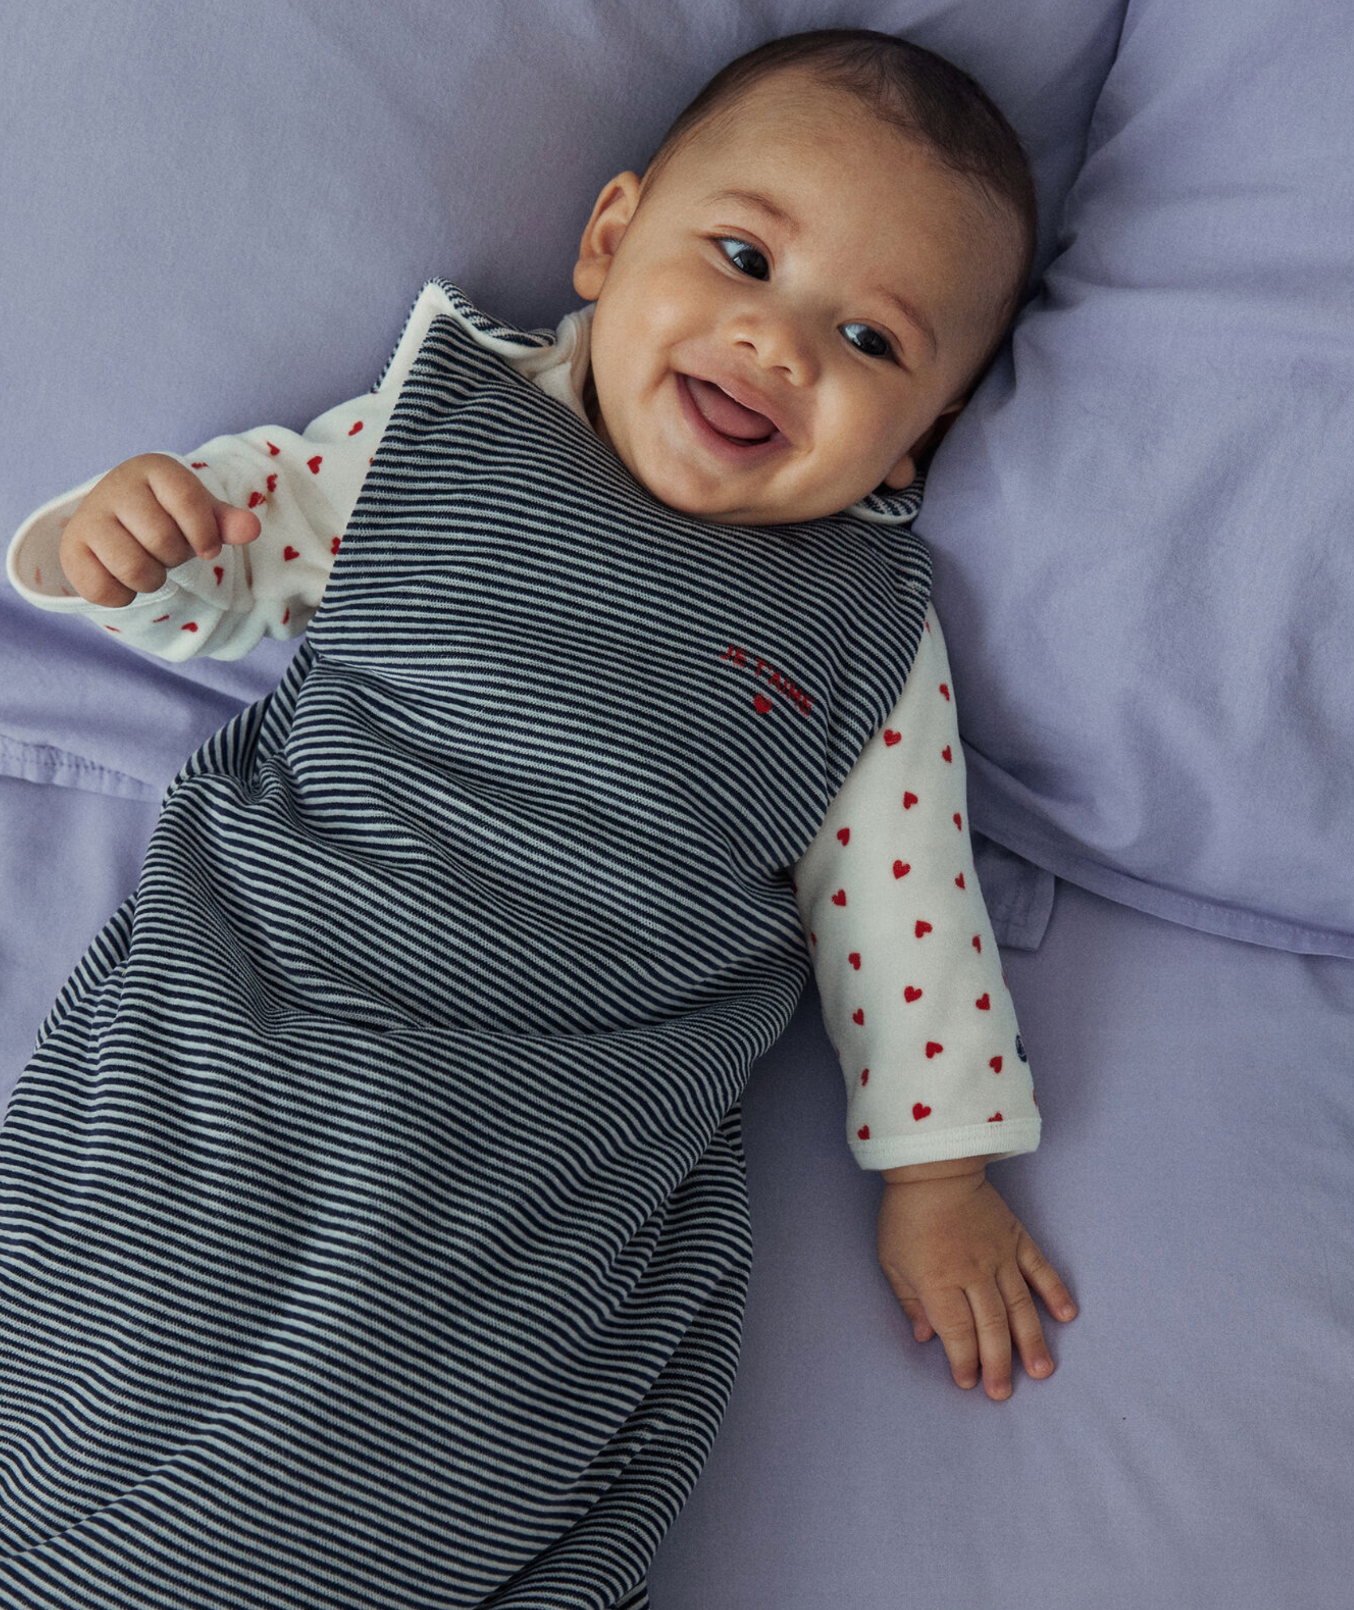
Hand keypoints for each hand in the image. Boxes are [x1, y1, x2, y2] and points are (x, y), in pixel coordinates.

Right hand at [59, 452, 260, 605]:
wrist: (116, 519)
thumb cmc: (168, 515)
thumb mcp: (201, 514)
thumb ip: (227, 522)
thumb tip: (251, 528)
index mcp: (154, 469)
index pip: (188, 502)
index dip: (204, 535)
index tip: (207, 549)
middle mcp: (116, 487)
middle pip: (162, 540)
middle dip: (175, 558)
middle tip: (167, 551)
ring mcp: (89, 518)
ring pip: (134, 568)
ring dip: (152, 580)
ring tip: (149, 565)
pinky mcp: (71, 550)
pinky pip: (103, 590)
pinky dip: (123, 597)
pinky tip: (124, 579)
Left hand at [876, 1160, 1076, 1399]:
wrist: (933, 1166)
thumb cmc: (905, 1215)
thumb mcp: (892, 1260)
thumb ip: (910, 1301)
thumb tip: (927, 1337)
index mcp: (939, 1279)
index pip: (957, 1331)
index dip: (964, 1360)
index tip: (968, 1382)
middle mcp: (973, 1272)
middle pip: (991, 1327)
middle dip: (998, 1364)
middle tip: (1002, 1392)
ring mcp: (999, 1255)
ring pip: (1019, 1306)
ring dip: (1031, 1341)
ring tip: (1042, 1371)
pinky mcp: (1016, 1238)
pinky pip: (1040, 1268)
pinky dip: (1054, 1292)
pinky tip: (1066, 1316)